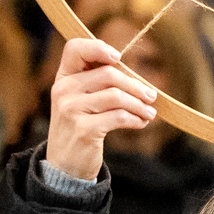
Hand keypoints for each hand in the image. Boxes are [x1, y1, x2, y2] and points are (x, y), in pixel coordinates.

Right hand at [43, 37, 156, 179]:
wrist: (64, 166)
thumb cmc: (78, 128)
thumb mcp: (79, 101)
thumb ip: (97, 83)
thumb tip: (136, 77)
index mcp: (62, 78)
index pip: (74, 48)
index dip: (98, 47)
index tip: (119, 57)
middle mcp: (63, 91)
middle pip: (108, 74)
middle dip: (135, 85)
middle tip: (151, 96)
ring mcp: (71, 110)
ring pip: (116, 96)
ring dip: (139, 105)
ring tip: (149, 112)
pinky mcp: (84, 129)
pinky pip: (119, 117)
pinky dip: (135, 119)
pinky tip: (141, 123)